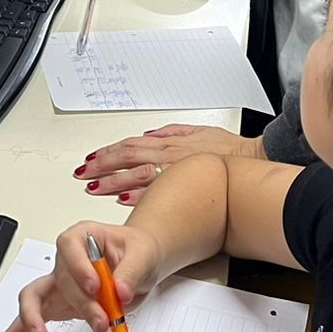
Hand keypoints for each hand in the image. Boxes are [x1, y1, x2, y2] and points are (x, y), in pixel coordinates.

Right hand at [0, 223, 160, 331]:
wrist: (140, 264)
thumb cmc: (137, 251)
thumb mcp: (143, 254)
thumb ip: (131, 272)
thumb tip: (120, 291)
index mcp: (83, 237)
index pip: (69, 246)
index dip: (78, 266)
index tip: (95, 285)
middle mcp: (67, 260)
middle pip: (60, 280)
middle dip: (80, 304)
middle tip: (102, 320)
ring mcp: (60, 283)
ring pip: (34, 297)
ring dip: (35, 318)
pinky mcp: (59, 304)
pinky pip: (34, 317)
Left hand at [74, 125, 263, 205]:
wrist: (249, 165)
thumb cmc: (227, 151)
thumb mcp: (198, 131)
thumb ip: (172, 132)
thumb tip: (150, 134)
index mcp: (168, 144)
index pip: (131, 145)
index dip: (108, 152)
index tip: (91, 159)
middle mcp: (167, 157)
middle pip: (127, 159)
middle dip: (102, 167)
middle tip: (83, 174)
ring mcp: (173, 174)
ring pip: (136, 175)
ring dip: (113, 182)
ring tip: (94, 188)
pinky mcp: (182, 192)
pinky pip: (155, 193)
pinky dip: (137, 196)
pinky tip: (123, 200)